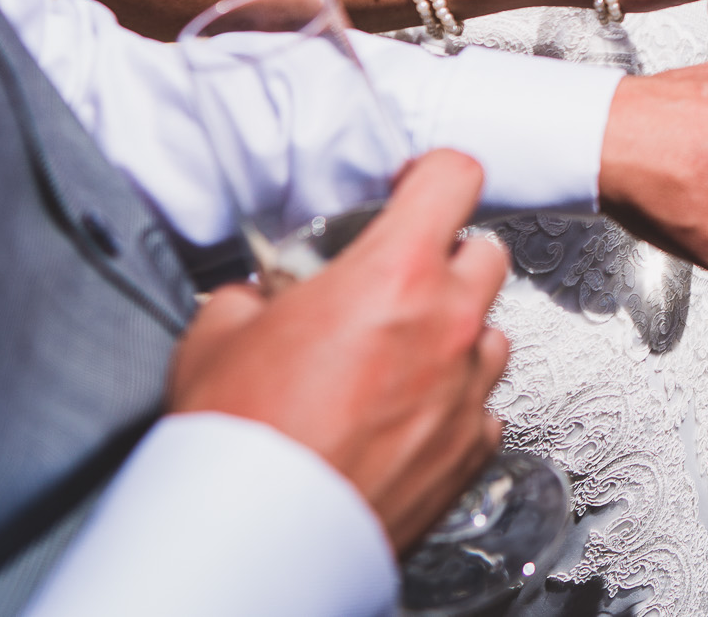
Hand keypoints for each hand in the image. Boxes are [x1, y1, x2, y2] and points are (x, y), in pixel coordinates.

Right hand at [168, 150, 511, 549]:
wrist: (256, 534)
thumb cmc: (239, 437)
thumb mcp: (217, 334)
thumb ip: (253, 294)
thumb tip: (260, 295)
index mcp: (394, 274)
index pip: (455, 178)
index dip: (433, 174)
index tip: (412, 188)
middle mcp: (448, 323)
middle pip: (486, 253)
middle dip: (446, 258)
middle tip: (397, 283)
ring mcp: (467, 387)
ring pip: (490, 331)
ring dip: (454, 333)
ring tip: (396, 359)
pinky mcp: (472, 447)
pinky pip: (482, 404)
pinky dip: (453, 403)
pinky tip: (404, 417)